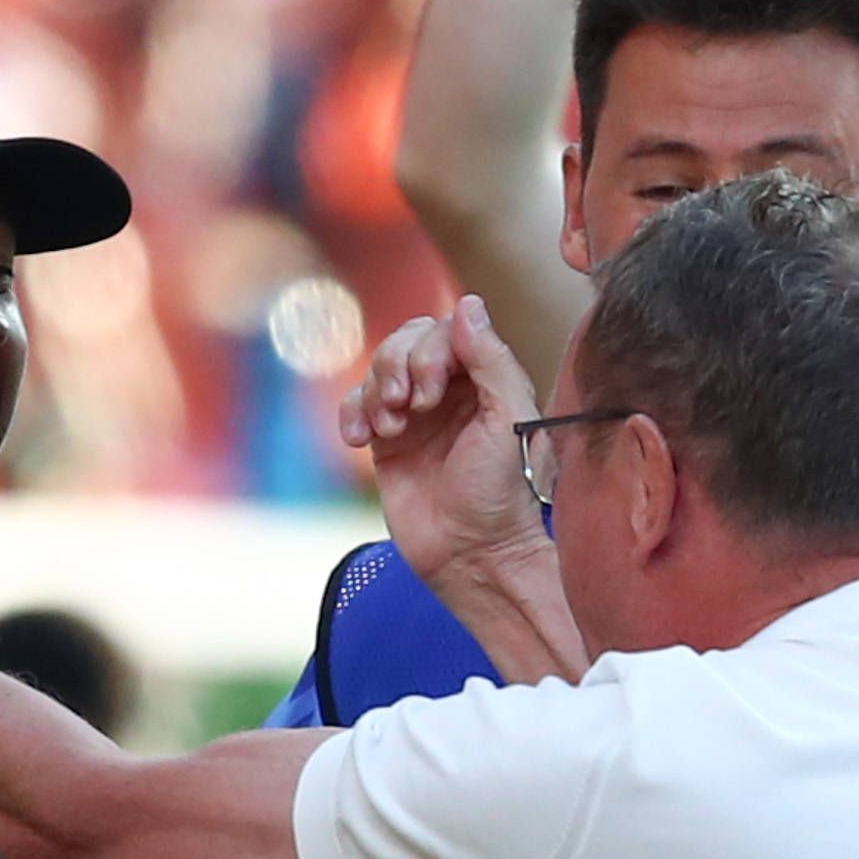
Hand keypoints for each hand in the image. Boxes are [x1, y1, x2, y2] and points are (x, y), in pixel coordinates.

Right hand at [341, 296, 544, 583]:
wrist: (471, 554)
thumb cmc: (500, 492)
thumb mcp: (507, 419)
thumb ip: (492, 360)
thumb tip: (467, 303)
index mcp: (486, 379)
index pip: (445, 331)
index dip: (430, 352)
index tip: (432, 393)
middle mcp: (451, 391)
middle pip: (407, 340)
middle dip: (398, 364)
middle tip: (408, 407)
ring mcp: (415, 415)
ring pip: (379, 368)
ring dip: (376, 389)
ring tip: (390, 428)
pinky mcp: (386, 442)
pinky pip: (356, 405)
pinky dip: (351, 413)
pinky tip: (358, 439)